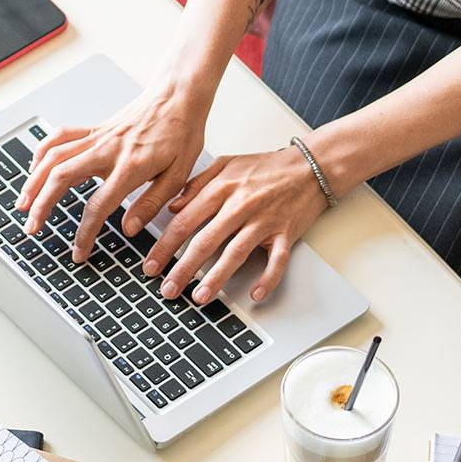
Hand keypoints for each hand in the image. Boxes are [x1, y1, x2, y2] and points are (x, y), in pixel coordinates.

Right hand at [16, 79, 208, 260]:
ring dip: (34, 180)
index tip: (79, 252)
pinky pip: (61, 137)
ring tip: (24, 204)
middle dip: (42, 205)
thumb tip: (128, 229)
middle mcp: (108, 149)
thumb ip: (152, 203)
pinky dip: (43, 152)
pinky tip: (35, 168)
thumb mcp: (179, 173)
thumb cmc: (181, 131)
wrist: (178, 94)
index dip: (84, 233)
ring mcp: (98, 136)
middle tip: (32, 228)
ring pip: (54, 156)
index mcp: (131, 166)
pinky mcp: (95, 128)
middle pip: (62, 177)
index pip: (98, 206)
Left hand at [144, 145, 327, 305]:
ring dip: (216, 278)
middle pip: (206, 240)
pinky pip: (276, 261)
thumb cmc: (266, 166)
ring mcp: (264, 221)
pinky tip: (255, 294)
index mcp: (223, 187)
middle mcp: (241, 205)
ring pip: (236, 253)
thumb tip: (172, 206)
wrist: (309, 166)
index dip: (165, 244)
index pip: (186, 220)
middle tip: (167, 289)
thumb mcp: (226, 164)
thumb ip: (197, 183)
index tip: (151, 264)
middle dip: (182, 268)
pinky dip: (267, 279)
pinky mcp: (285, 234)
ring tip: (199, 297)